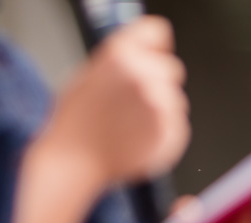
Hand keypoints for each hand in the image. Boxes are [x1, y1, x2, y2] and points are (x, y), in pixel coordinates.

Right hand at [45, 16, 189, 188]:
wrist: (74, 162)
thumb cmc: (74, 122)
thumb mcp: (89, 74)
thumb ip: (121, 61)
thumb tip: (144, 54)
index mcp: (121, 54)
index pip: (157, 32)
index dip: (152, 47)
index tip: (150, 56)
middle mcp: (144, 75)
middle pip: (171, 69)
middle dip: (157, 82)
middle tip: (134, 102)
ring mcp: (160, 105)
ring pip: (175, 99)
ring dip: (160, 110)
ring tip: (132, 125)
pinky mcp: (171, 132)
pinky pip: (177, 125)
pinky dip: (163, 132)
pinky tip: (139, 139)